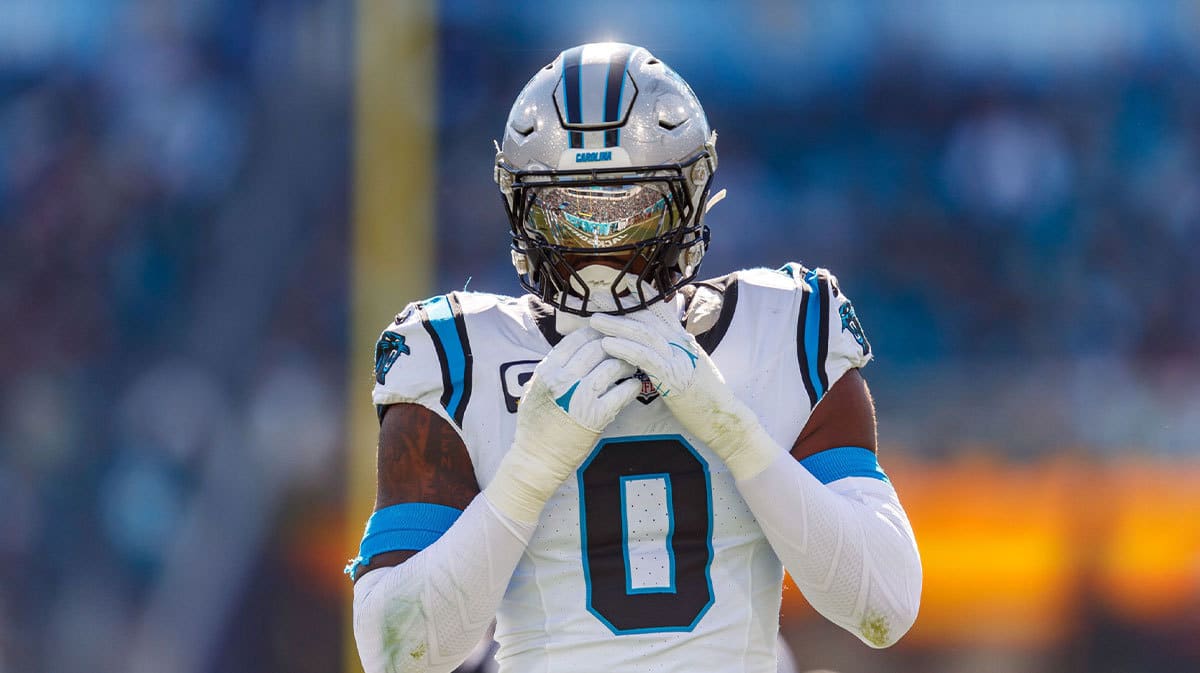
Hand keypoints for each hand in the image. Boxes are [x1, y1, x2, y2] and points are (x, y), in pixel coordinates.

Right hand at [485, 327, 639, 523]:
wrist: (537, 458)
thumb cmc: (535, 424)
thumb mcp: (534, 388)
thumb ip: (552, 367)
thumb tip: (574, 346)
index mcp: (548, 370)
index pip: (576, 339)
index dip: (594, 332)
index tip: (605, 334)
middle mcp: (564, 379)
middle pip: (597, 348)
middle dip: (613, 345)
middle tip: (624, 347)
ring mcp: (582, 396)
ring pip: (613, 365)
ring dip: (626, 362)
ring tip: (630, 365)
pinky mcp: (598, 415)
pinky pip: (623, 391)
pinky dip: (632, 385)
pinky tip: (633, 385)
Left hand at [590, 300, 781, 479]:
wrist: (724, 418)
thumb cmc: (704, 397)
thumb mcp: (689, 365)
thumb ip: (673, 351)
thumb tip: (654, 343)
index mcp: (682, 339)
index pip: (658, 310)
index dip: (636, 297)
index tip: (616, 290)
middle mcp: (681, 343)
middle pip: (646, 316)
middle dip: (619, 306)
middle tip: (596, 298)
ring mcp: (678, 358)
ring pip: (643, 333)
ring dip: (616, 325)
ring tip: (594, 320)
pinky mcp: (673, 377)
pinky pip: (645, 357)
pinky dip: (625, 348)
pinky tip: (607, 344)